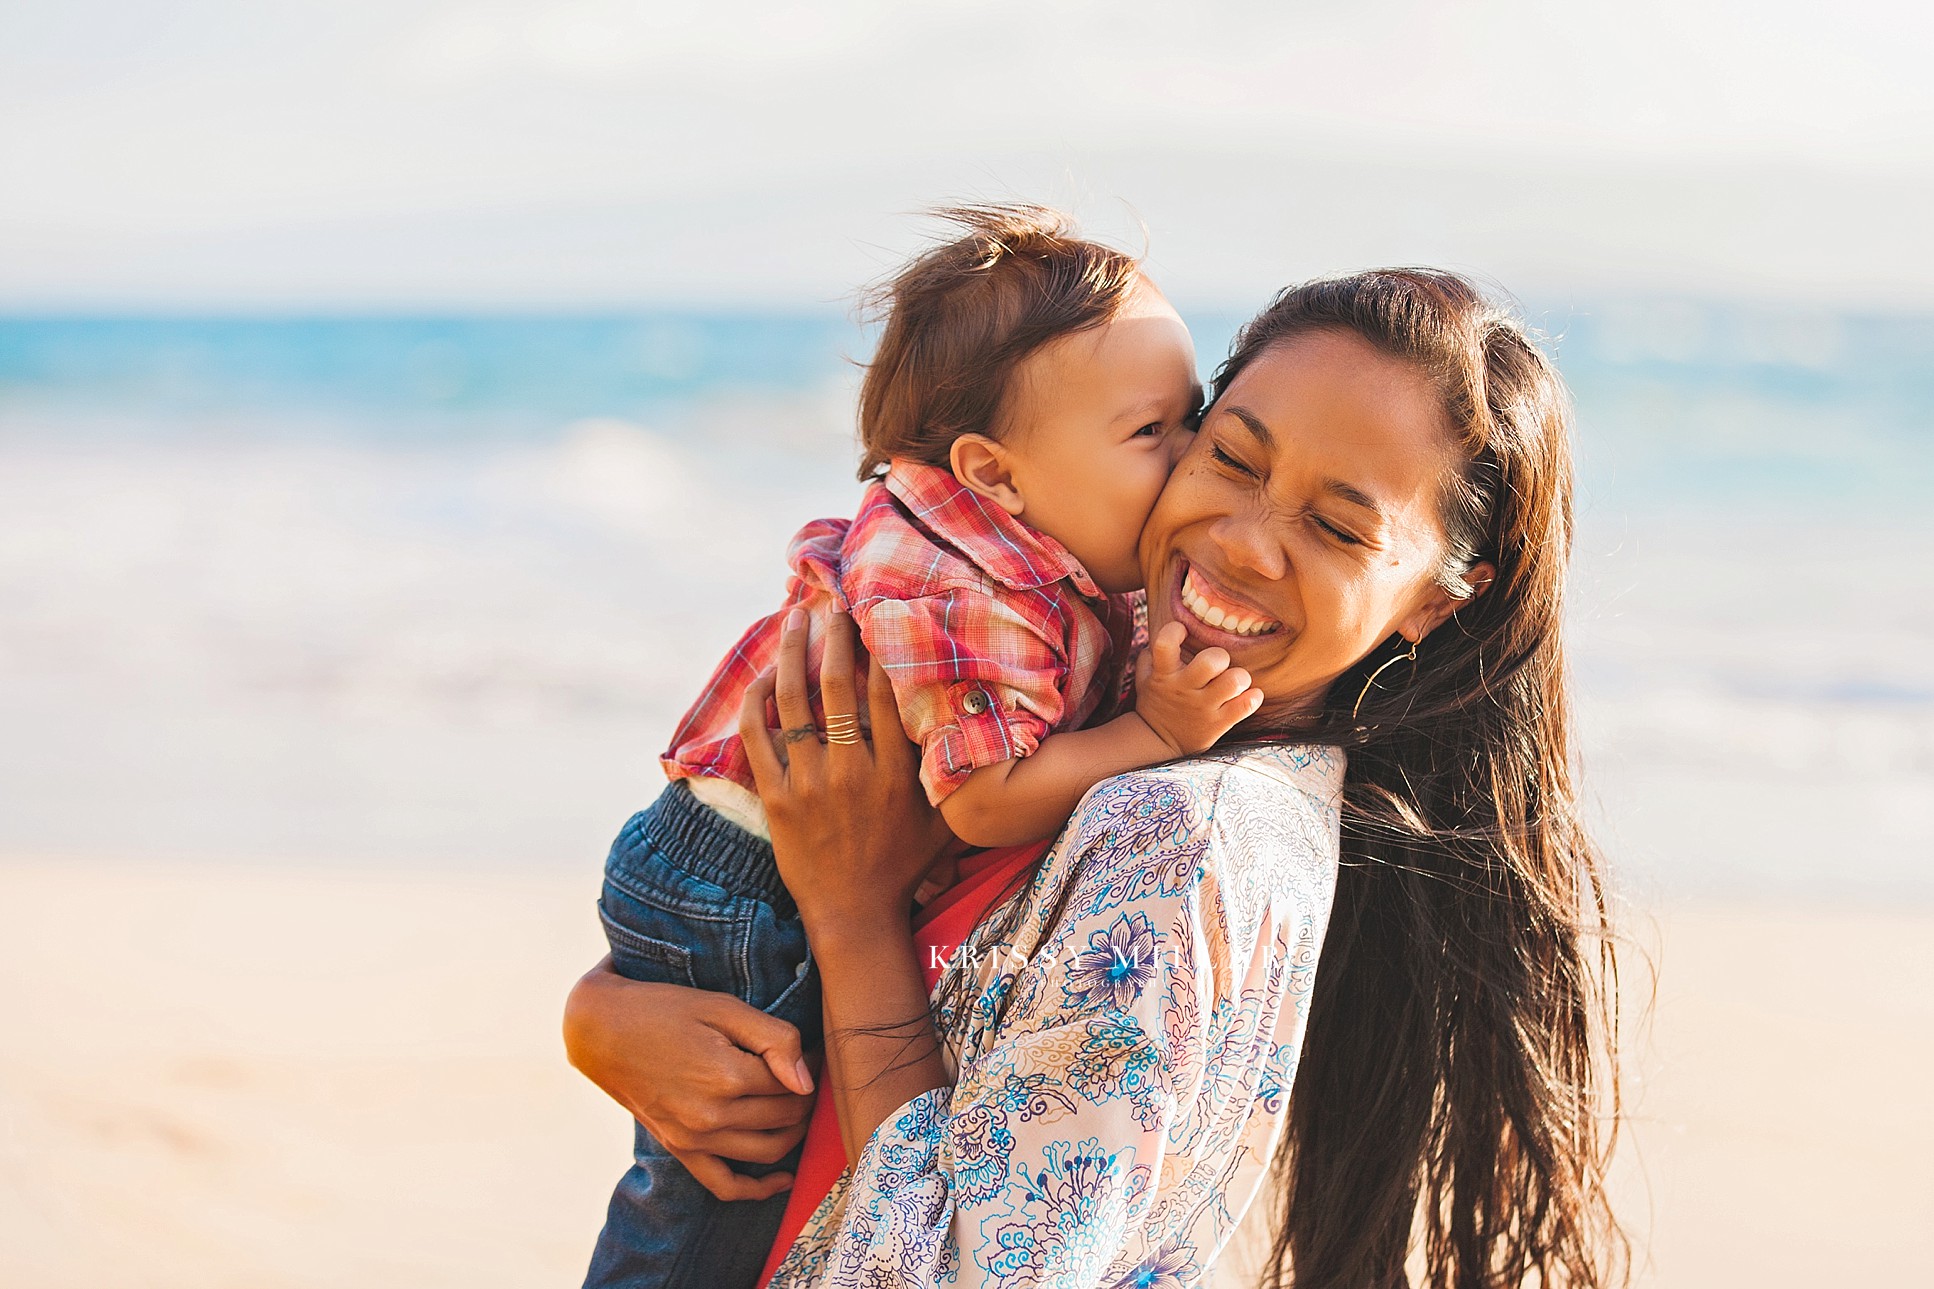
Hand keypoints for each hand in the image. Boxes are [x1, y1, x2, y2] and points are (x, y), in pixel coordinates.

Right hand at [562, 956, 813, 1201]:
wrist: (602, 1031)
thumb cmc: (665, 1010)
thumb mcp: (723, 1008)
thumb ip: (774, 1039)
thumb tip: (807, 1081)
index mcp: (727, 1076)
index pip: (794, 1083)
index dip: (812, 1065)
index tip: (816, 1049)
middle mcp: (712, 1116)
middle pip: (786, 1117)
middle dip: (807, 1096)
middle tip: (810, 1072)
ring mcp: (694, 1139)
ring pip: (768, 1150)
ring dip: (795, 1131)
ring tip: (800, 1105)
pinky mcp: (680, 1149)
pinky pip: (725, 1184)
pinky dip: (758, 1188)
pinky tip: (783, 1179)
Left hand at [739, 607, 956, 935]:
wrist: (854, 915)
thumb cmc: (903, 866)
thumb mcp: (943, 822)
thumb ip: (955, 776)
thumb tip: (980, 732)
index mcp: (894, 773)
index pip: (886, 693)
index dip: (879, 647)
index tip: (876, 613)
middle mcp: (852, 772)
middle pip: (837, 686)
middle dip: (834, 636)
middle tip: (832, 603)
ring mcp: (810, 784)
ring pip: (793, 703)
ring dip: (793, 654)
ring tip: (794, 619)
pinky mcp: (777, 799)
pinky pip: (759, 738)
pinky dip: (759, 702)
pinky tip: (767, 677)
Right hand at [1132, 621, 1265, 754]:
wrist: (1158, 742)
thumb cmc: (1157, 702)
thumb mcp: (1145, 679)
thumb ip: (1152, 655)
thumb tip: (1166, 628)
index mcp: (1164, 674)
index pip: (1165, 643)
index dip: (1175, 630)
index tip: (1183, 632)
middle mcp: (1185, 689)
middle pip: (1212, 661)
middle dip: (1220, 656)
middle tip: (1219, 664)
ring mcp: (1203, 707)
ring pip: (1234, 681)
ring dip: (1240, 677)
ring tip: (1236, 681)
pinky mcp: (1218, 724)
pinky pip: (1246, 706)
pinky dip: (1253, 697)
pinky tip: (1250, 695)